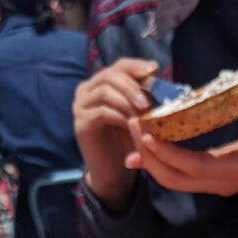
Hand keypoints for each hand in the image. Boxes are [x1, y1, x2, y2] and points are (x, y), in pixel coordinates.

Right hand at [73, 57, 157, 211]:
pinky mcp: (80, 123)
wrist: (116, 172)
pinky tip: (131, 124)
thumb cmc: (129, 140)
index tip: (154, 70)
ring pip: (105, 91)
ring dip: (127, 102)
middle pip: (110, 75)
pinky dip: (119, 116)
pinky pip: (101, 112)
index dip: (137, 65)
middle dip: (132, 87)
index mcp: (102, 83)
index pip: (119, 65)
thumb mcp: (140, 114)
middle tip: (147, 102)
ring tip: (143, 115)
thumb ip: (144, 95)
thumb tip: (157, 73)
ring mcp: (81, 105)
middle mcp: (87, 90)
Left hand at [125, 49, 237, 195]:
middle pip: (174, 178)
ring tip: (132, 130)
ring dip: (149, 160)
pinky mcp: (206, 182)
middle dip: (149, 155)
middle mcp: (221, 182)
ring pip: (171, 181)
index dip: (169, 154)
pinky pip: (175, 178)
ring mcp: (212, 185)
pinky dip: (157, 163)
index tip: (146, 134)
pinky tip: (141, 144)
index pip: (196, 166)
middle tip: (130, 123)